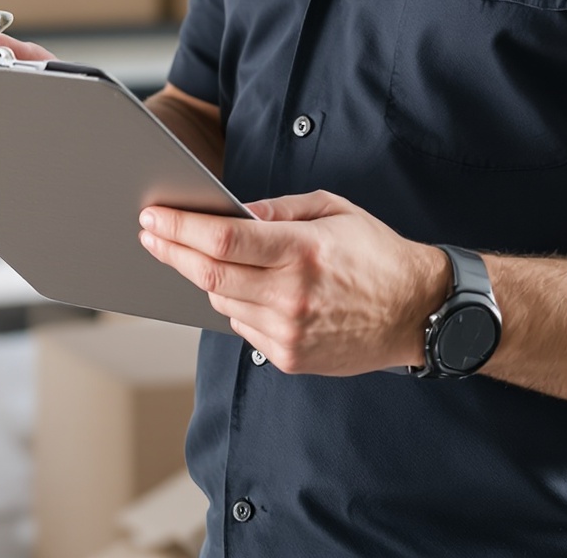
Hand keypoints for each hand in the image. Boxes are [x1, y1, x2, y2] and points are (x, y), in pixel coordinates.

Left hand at [139, 190, 451, 375]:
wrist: (416, 311)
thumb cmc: (374, 254)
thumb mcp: (332, 210)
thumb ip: (278, 210)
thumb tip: (230, 211)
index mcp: (302, 251)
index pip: (223, 240)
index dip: (180, 228)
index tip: (153, 217)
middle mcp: (292, 295)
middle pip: (210, 274)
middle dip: (172, 251)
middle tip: (150, 234)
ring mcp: (289, 332)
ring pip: (222, 302)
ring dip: (208, 278)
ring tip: (204, 257)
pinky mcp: (291, 357)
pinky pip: (242, 327)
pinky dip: (236, 305)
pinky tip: (245, 289)